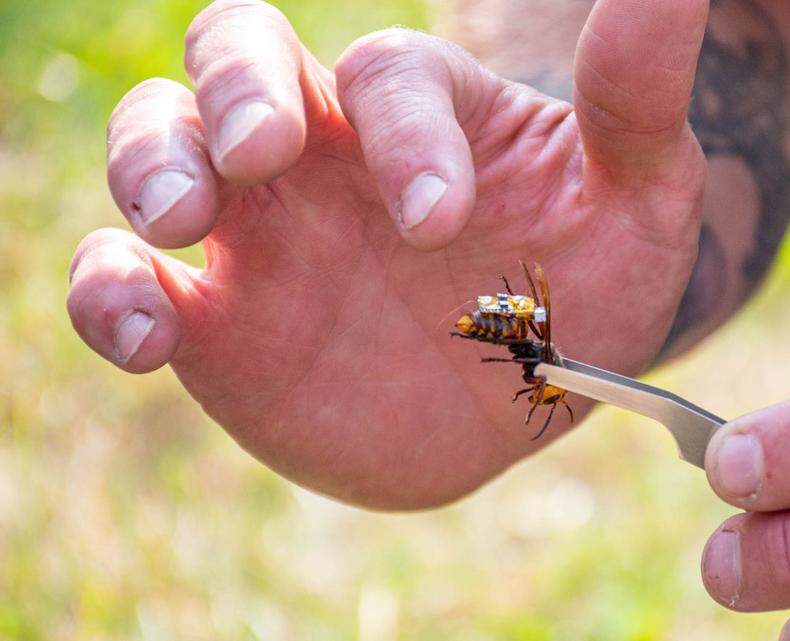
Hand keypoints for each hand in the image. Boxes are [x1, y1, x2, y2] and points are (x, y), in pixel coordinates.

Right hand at [67, 0, 708, 508]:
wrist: (535, 394)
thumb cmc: (590, 282)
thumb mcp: (640, 192)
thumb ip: (637, 93)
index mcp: (424, 111)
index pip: (384, 74)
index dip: (403, 131)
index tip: (441, 220)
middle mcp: (328, 150)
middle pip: (235, 60)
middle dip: (232, 90)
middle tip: (262, 153)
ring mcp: (265, 233)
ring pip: (161, 147)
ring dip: (149, 165)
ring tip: (177, 221)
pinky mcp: (221, 323)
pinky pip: (130, 283)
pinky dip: (108, 292)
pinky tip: (144, 330)